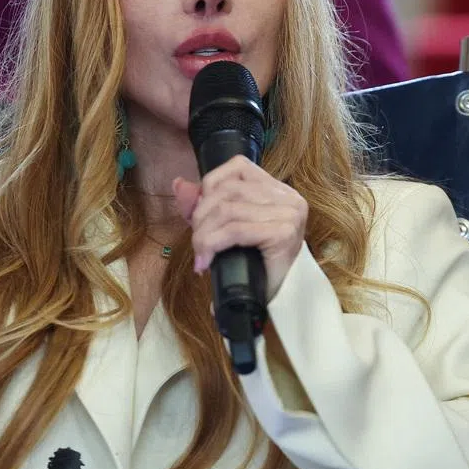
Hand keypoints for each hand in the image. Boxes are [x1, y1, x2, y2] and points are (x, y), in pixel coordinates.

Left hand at [172, 156, 307, 299]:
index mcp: (279, 189)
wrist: (284, 300)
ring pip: (227, 209)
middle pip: (227, 190)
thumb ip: (206, 204)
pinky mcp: (283, 233)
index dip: (209, 187)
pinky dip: (212, 243)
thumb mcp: (230, 228)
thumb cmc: (258, 265)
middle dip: (201, 215)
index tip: (197, 216)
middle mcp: (288, 197)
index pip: (237, 168)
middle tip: (198, 244)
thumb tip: (179, 184)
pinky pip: (235, 230)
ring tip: (201, 253)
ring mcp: (288, 214)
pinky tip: (206, 261)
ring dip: (203, 233)